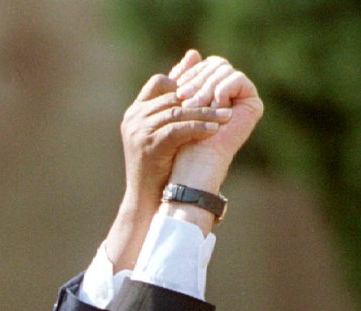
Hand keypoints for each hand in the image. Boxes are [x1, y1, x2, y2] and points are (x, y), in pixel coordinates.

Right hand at [120, 50, 232, 219]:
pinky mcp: (149, 145)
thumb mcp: (165, 132)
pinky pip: (178, 129)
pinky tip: (214, 130)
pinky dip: (198, 128)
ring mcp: (139, 132)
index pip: (159, 82)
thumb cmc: (158, 169)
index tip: (208, 90)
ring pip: (177, 112)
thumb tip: (193, 58)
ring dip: (205, 113)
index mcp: (134, 112)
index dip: (184, 83)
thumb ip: (176, 104)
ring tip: (226, 116)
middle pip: (172, 96)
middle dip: (201, 98)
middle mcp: (134, 118)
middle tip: (227, 99)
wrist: (145, 202)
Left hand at [169, 56, 262, 194]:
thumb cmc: (181, 140)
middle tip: (184, 98)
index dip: (191, 74)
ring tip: (195, 106)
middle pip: (216, 65)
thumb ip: (186, 78)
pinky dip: (222, 91)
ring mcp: (244, 99)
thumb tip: (192, 52)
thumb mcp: (180, 102)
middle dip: (197, 80)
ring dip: (206, 88)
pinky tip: (214, 108)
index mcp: (217, 91)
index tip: (178, 90)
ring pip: (224, 70)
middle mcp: (232, 94)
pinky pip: (237, 79)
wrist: (192, 163)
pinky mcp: (253, 105)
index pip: (206, 65)